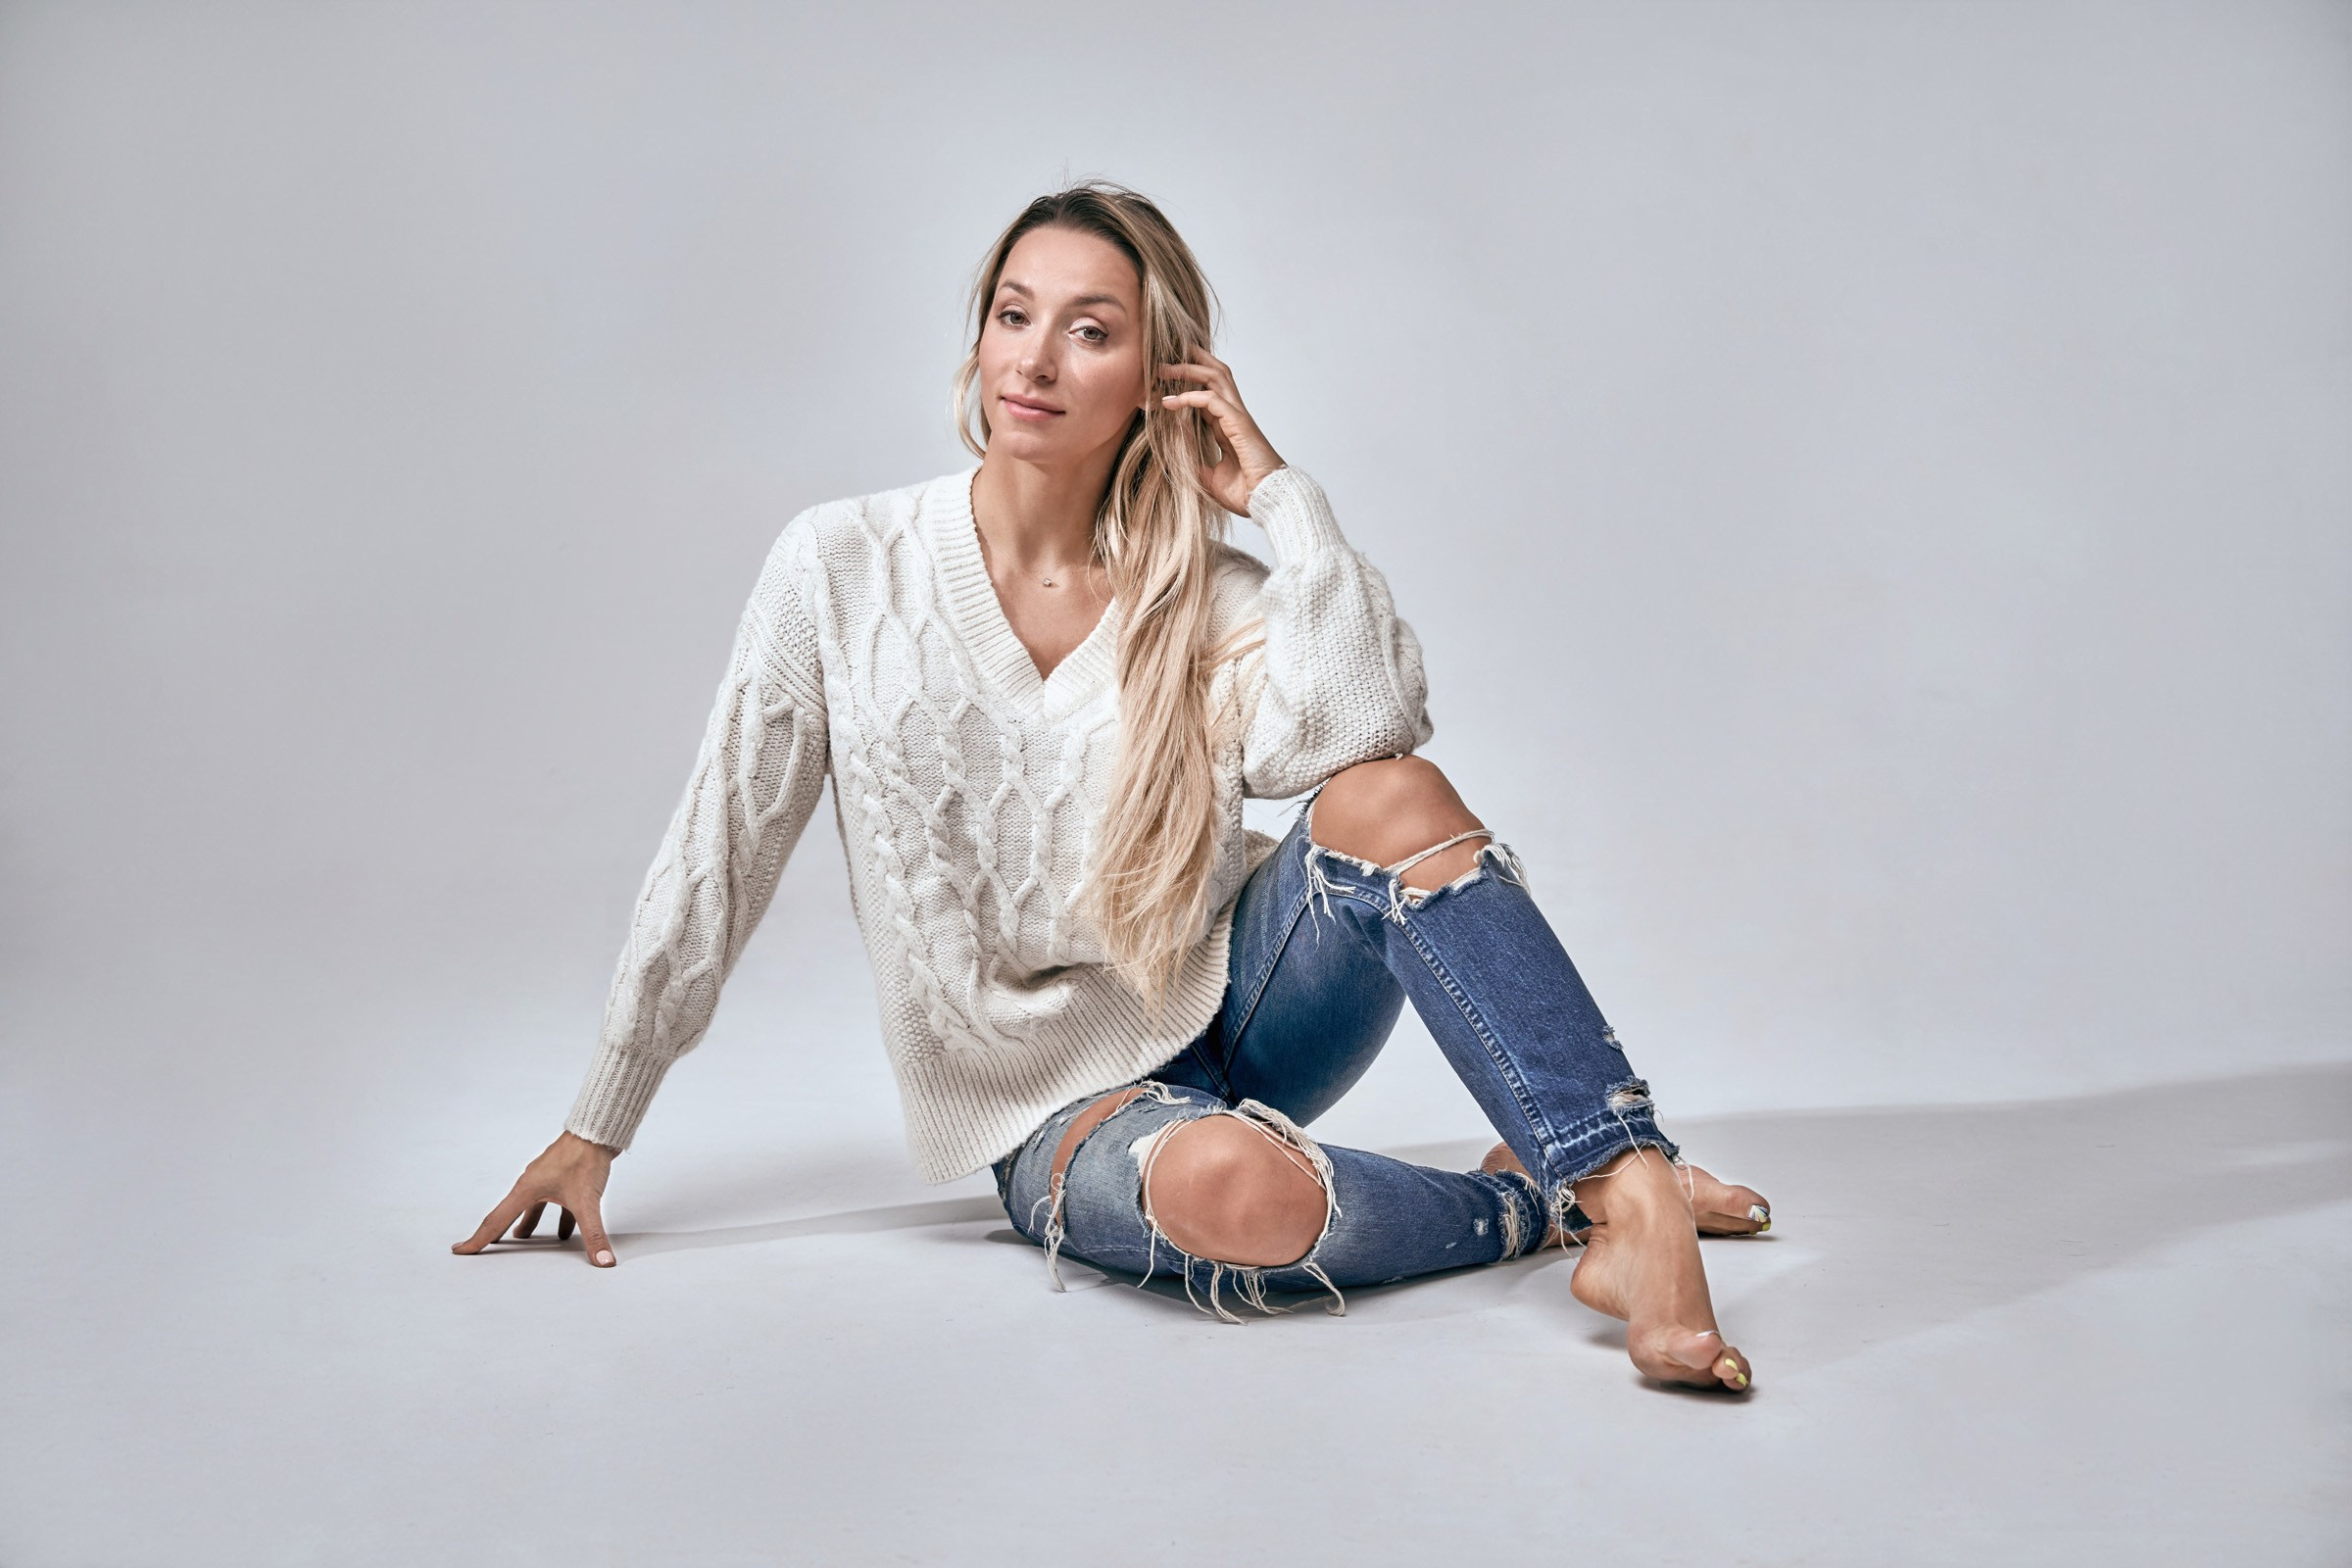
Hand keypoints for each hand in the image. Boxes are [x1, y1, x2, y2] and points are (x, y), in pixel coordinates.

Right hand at [451, 1130, 621, 1267]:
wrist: (599, 1130)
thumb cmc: (585, 1158)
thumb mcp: (588, 1202)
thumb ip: (594, 1235)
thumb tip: (603, 1261)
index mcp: (527, 1189)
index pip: (496, 1221)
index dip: (479, 1239)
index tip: (460, 1250)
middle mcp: (533, 1183)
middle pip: (509, 1213)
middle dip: (497, 1232)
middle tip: (482, 1247)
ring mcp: (548, 1178)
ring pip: (533, 1207)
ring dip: (528, 1223)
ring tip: (523, 1240)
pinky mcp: (564, 1176)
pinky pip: (555, 1202)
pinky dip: (558, 1217)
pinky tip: (566, 1231)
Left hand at [1158, 350, 1285, 514]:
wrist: (1266, 501)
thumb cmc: (1246, 494)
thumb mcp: (1212, 480)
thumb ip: (1199, 467)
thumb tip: (1183, 465)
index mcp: (1228, 427)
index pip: (1207, 394)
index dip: (1185, 387)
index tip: (1160, 388)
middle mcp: (1233, 416)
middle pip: (1215, 375)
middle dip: (1190, 363)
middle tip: (1163, 363)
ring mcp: (1237, 417)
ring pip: (1215, 377)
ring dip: (1188, 370)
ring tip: (1164, 369)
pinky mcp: (1239, 423)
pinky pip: (1212, 399)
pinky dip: (1190, 396)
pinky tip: (1170, 401)